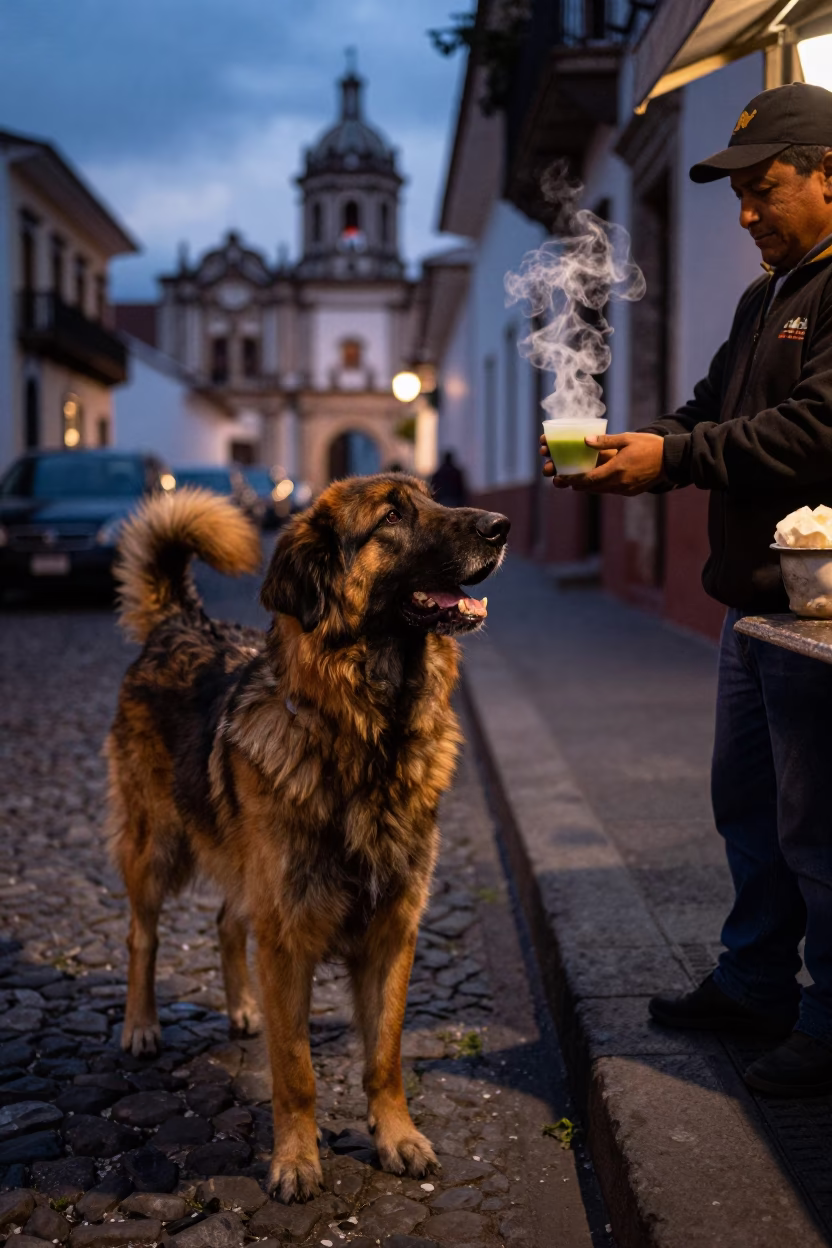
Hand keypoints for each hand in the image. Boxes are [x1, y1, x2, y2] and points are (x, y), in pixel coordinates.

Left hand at [539, 432, 664, 494]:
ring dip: (588, 486)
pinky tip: (596, 480)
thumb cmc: (650, 445)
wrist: (671, 460)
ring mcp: (626, 489)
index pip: (589, 479)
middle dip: (576, 484)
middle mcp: (620, 483)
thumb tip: (584, 440)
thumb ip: (605, 441)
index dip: (573, 480)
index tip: (560, 477)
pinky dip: (601, 486)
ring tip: (575, 481)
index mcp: (617, 470)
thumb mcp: (627, 439)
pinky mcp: (631, 492)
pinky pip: (611, 490)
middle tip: (562, 479)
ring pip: (601, 490)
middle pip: (592, 487)